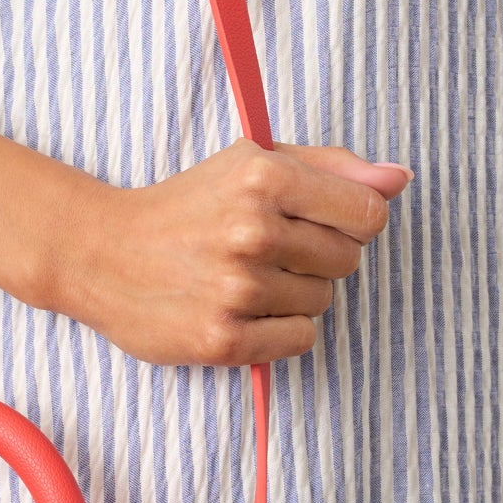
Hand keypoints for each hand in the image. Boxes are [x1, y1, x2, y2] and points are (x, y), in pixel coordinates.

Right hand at [66, 137, 411, 365]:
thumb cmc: (186, 206)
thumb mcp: (251, 162)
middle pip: (347, 260)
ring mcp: (237, 289)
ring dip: (293, 294)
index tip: (313, 222)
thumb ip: (332, 167)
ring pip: (323, 302)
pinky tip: (239, 309)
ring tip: (243, 278)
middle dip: (316, 256)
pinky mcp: (223, 340)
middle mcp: (252, 231)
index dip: (349, 221)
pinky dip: (278, 329)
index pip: (368, 215)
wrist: (102, 253)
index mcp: (263, 177)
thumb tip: (399, 178)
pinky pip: (300, 339)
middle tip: (264, 249)